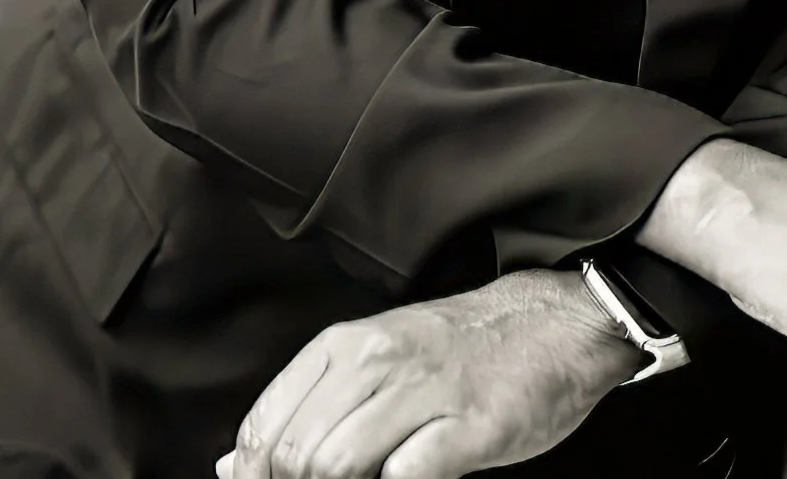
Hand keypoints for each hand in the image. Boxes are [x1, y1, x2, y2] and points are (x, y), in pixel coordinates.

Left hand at [213, 267, 643, 478]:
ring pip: (337, 465)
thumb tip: (233, 464)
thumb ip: (309, 406)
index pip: (265, 427)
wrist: (554, 323)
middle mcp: (380, 361)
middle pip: (296, 455)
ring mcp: (427, 393)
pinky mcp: (471, 428)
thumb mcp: (377, 358)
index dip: (257, 475)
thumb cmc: (459, 350)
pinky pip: (405, 476)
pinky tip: (405, 477)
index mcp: (347, 344)